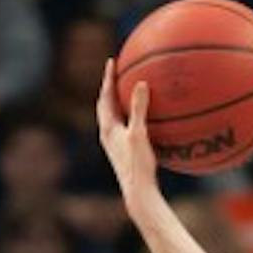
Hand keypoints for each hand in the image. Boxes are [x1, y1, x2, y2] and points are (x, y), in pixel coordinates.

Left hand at [97, 60, 162, 206]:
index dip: (108, 78)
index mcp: (107, 127)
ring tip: (128, 91)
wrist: (137, 192)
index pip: (105, 96)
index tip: (112, 61)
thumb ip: (139, 108)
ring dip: (119, 103)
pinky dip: (131, 117)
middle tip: (118, 73)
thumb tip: (141, 83)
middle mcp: (107, 134)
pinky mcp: (124, 151)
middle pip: (105, 105)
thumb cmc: (137, 164)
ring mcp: (114, 144)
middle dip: (110, 88)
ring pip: (113, 117)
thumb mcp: (139, 133)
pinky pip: (125, 127)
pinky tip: (147, 119)